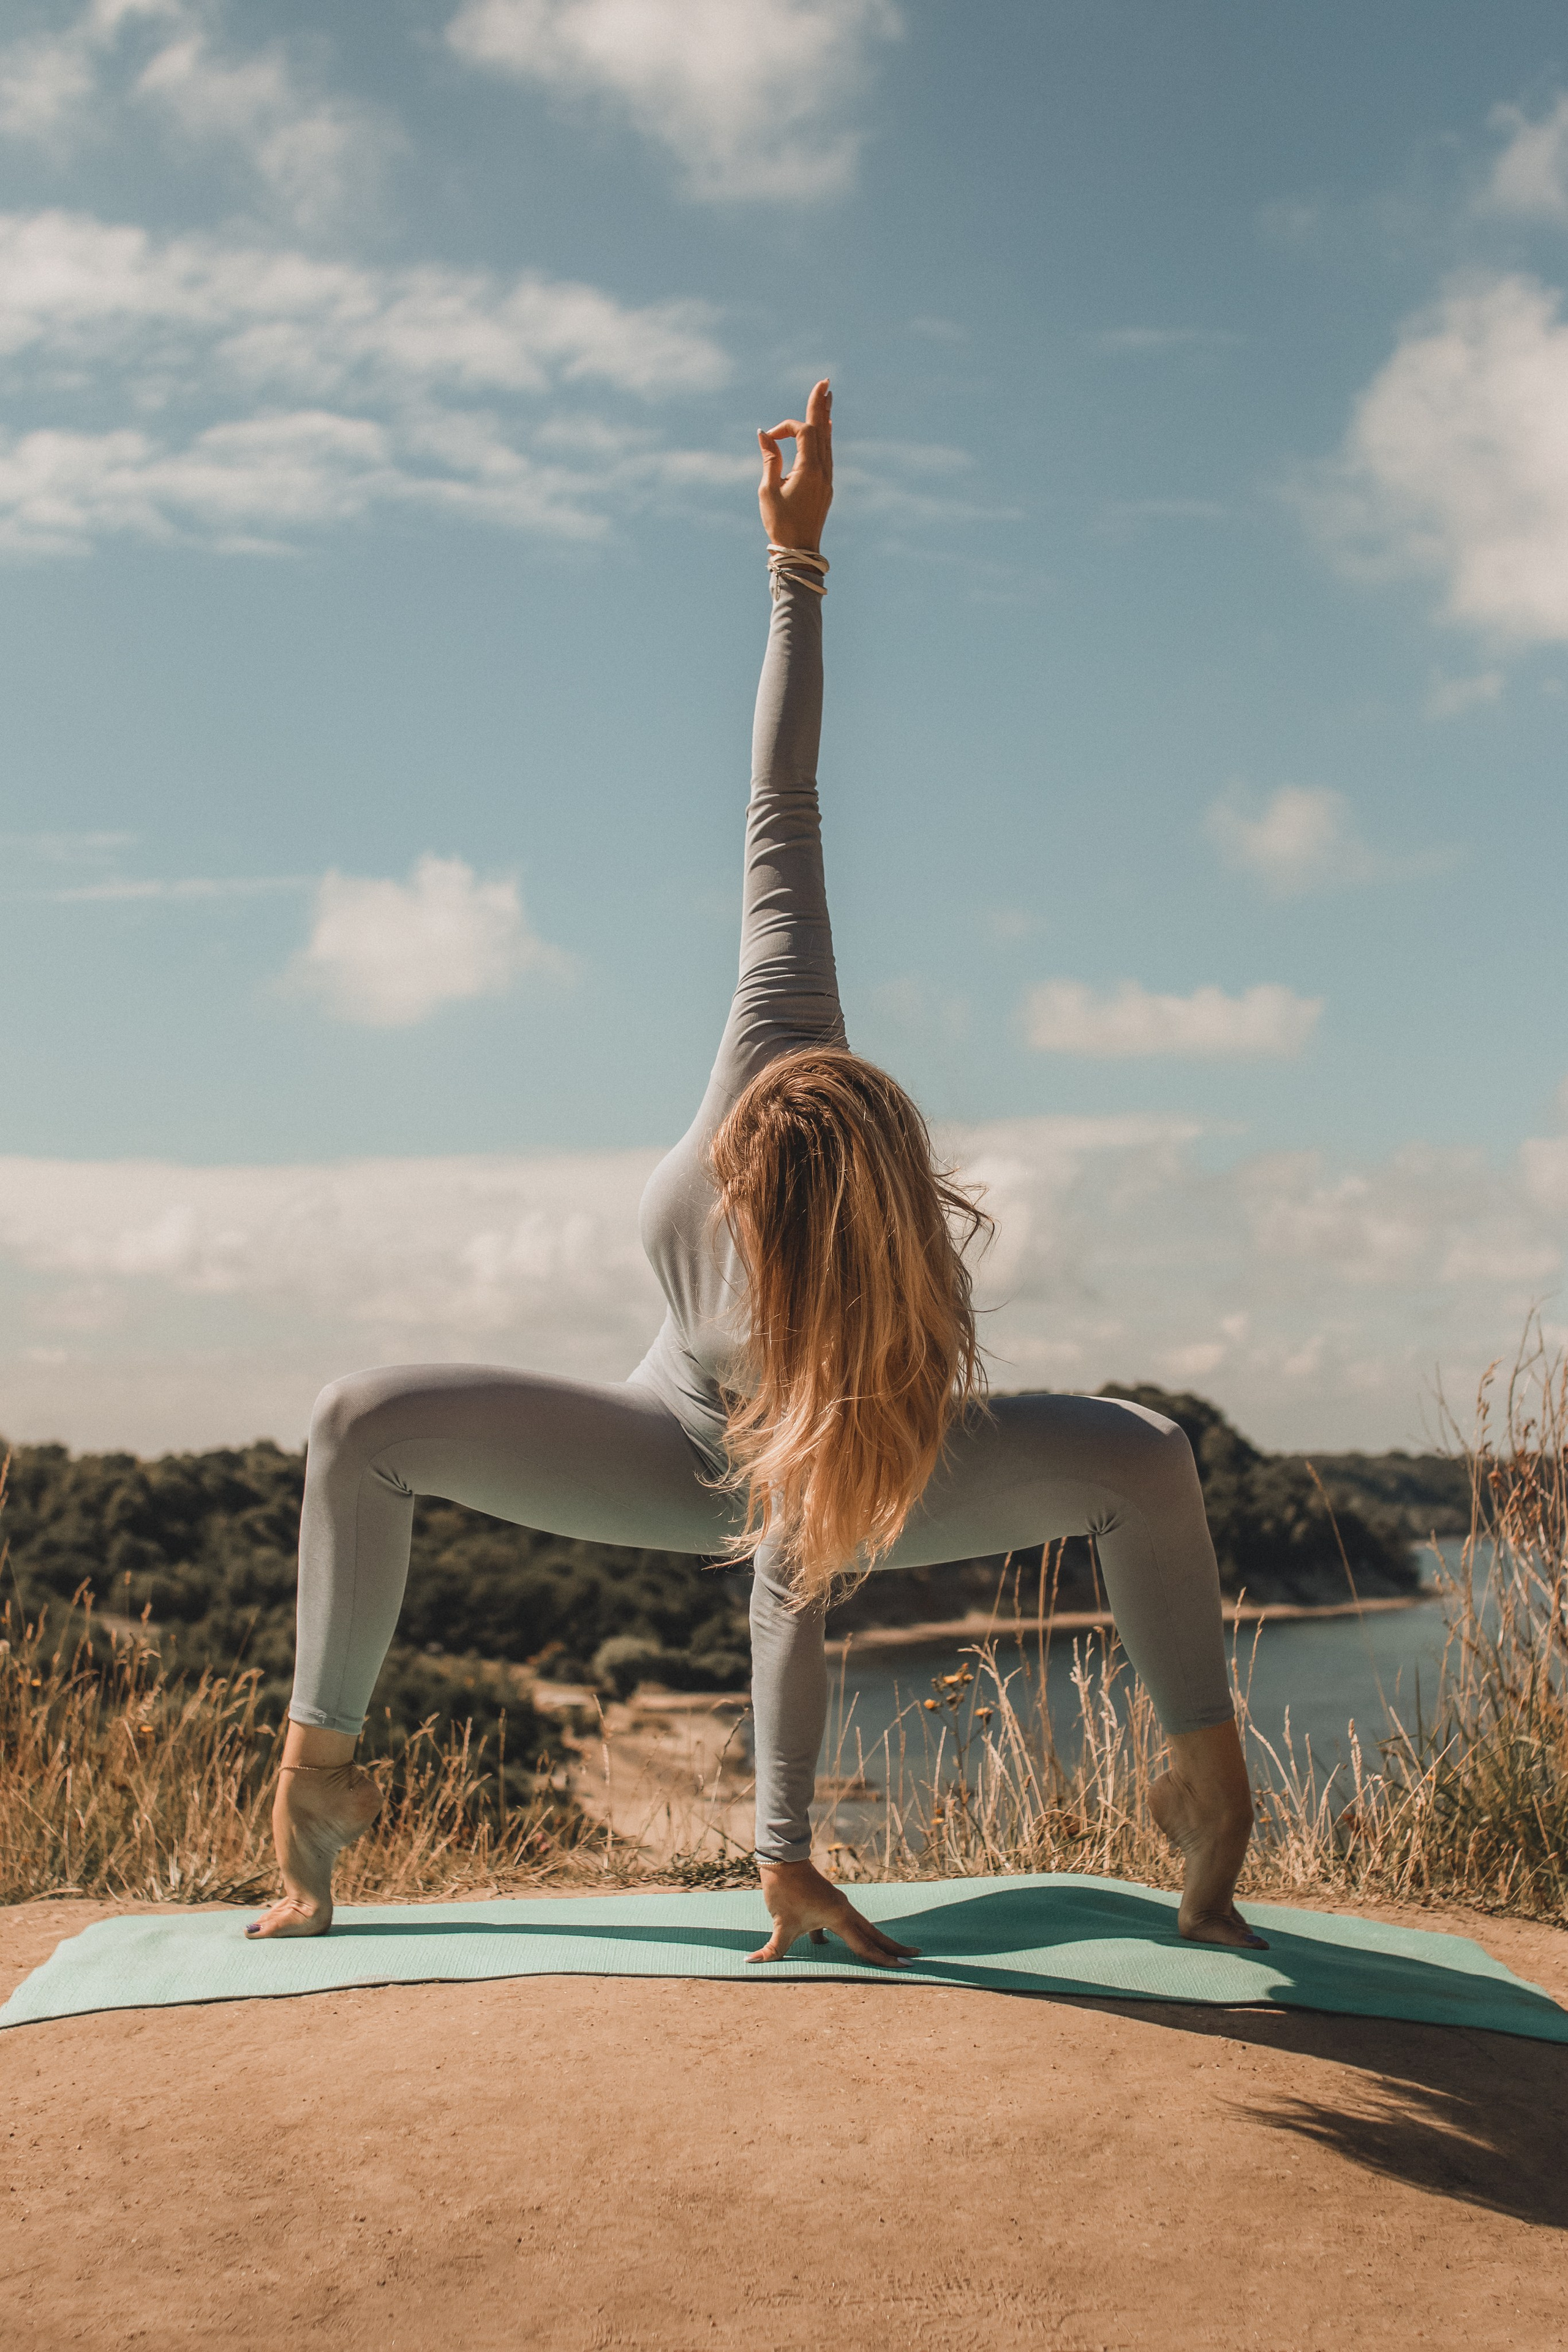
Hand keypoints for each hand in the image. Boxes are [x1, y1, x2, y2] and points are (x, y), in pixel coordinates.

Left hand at [749, 1858, 918, 1967]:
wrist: (782, 1859)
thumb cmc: (784, 1891)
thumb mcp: (781, 1924)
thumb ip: (772, 1949)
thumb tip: (752, 1963)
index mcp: (839, 1918)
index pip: (865, 1946)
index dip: (883, 1960)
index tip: (903, 1968)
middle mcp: (844, 1910)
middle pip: (874, 1934)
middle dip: (893, 1948)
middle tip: (914, 1958)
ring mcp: (839, 1904)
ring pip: (863, 1927)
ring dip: (876, 1941)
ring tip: (890, 1952)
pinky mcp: (830, 1902)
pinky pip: (846, 1923)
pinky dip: (851, 1934)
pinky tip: (827, 1946)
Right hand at [758, 378, 832, 552]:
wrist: (800, 551)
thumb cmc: (780, 523)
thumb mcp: (768, 490)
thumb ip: (769, 459)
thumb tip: (765, 434)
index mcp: (809, 469)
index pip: (803, 432)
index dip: (785, 427)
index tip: (768, 437)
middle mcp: (823, 470)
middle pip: (822, 429)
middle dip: (820, 404)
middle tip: (825, 381)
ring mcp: (827, 478)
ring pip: (827, 440)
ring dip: (825, 417)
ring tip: (827, 397)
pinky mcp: (825, 486)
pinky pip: (827, 453)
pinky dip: (825, 436)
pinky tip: (826, 427)